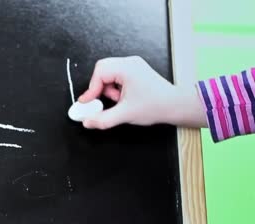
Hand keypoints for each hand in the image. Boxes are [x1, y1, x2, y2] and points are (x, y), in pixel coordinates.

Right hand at [78, 56, 206, 128]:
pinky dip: (115, 87)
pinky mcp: (135, 70)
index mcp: (127, 68)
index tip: (87, 102)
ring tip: (118, 100)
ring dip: (107, 88)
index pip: (99, 73)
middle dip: (99, 87)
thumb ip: (103, 119)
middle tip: (101, 100)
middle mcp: (130, 63)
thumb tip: (87, 122)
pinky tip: (123, 97)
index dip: (91, 89)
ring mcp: (133, 65)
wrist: (175, 105)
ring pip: (108, 73)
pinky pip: (116, 75)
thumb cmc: (155, 106)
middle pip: (102, 69)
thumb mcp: (125, 115)